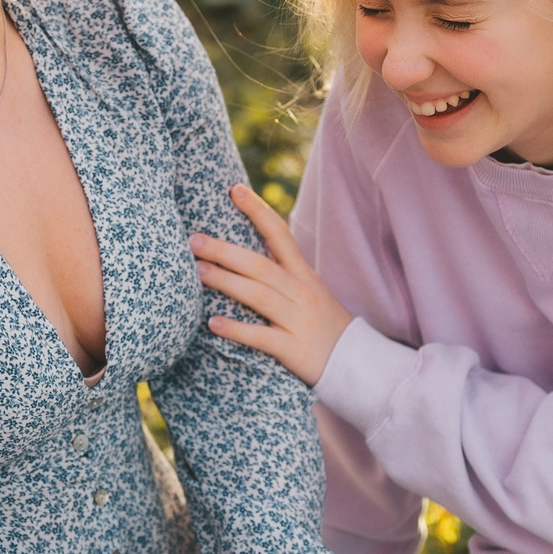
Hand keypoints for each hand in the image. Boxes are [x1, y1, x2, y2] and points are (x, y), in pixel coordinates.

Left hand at [191, 183, 353, 387]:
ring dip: (226, 282)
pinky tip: (213, 323)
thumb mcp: (310, 292)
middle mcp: (300, 292)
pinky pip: (261, 337)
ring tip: (197, 272)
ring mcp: (297, 320)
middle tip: (194, 239)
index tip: (234, 190)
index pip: (279, 234)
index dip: (257, 210)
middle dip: (225, 251)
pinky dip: (236, 329)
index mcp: (303, 274)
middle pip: (259, 265)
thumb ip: (282, 274)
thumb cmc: (325, 326)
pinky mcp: (293, 349)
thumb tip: (242, 255)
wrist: (358, 363)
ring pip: (258, 295)